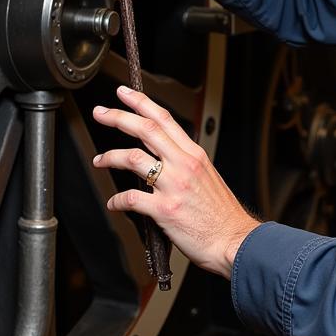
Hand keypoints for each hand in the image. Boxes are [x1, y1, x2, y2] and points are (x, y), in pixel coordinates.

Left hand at [92, 86, 259, 278]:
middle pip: (145, 130)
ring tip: (99, 160)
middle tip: (100, 112)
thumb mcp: (207, 176)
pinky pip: (132, 198)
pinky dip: (117, 200)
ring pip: (133, 158)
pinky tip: (114, 203)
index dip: (141, 102)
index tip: (124, 93)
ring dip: (110, 157)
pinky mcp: (165, 210)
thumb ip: (184, 162)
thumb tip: (161, 155)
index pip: (163, 119)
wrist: (235, 242)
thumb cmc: (222, 215)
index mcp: (194, 154)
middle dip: (118, 117)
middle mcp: (183, 165)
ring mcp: (174, 186)